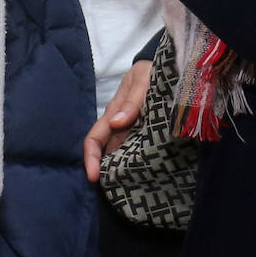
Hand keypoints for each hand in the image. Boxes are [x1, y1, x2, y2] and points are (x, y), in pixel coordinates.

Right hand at [83, 59, 150, 181]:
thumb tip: (116, 122)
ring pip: (119, 152)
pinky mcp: (144, 131)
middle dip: (104, 171)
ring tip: (128, 189)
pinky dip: (134, 162)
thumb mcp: (143, 81)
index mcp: (113, 112)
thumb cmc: (150, 71)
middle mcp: (119, 123)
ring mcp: (131, 128)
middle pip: (105, 150)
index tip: (94, 177)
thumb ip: (132, 101)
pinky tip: (142, 174)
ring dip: (120, 169)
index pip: (95, 138)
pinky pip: (135, 149)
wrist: (164, 65)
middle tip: (114, 192)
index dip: (91, 157)